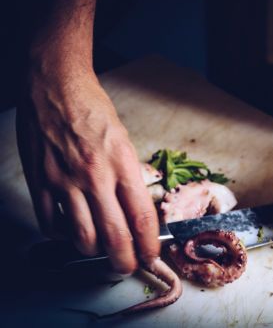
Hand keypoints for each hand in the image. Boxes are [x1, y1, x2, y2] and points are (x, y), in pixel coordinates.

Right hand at [17, 65, 158, 273]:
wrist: (55, 87)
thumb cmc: (93, 110)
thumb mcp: (123, 141)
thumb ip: (127, 176)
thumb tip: (132, 209)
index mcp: (122, 164)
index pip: (141, 217)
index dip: (149, 245)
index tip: (151, 256)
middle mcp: (95, 177)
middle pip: (114, 237)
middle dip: (124, 261)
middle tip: (127, 266)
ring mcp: (64, 181)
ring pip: (82, 237)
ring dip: (94, 250)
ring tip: (99, 246)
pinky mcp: (40, 182)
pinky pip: (50, 224)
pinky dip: (62, 235)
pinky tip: (70, 228)